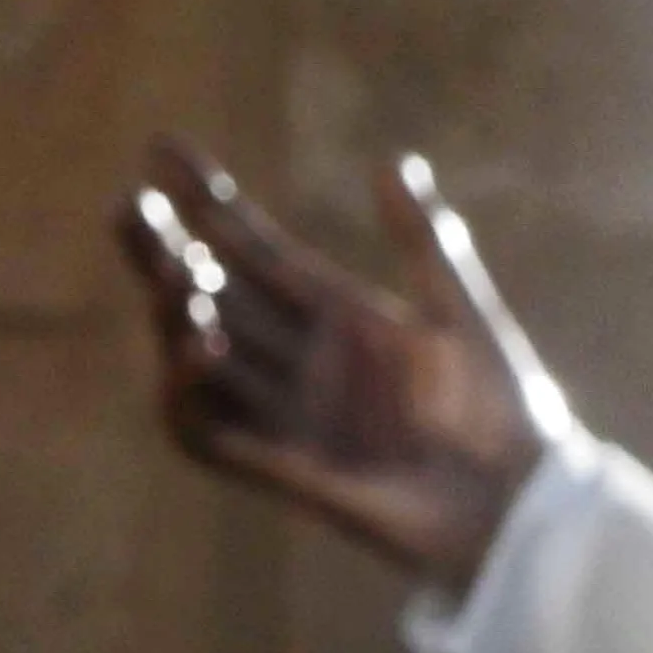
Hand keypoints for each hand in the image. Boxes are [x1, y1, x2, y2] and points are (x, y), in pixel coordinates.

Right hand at [120, 140, 561, 593]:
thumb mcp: (464, 314)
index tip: (160, 147)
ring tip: (175, 275)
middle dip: (162, 251)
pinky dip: (186, 395)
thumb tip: (392, 159)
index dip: (208, 200)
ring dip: (172, 317)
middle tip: (128, 207)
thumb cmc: (507, 413)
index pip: (255, 248)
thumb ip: (426, 241)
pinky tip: (196, 351)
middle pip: (210, 296)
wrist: (523, 505)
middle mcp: (304, 362)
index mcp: (342, 317)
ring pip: (197, 359)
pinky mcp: (286, 470)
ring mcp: (291, 416)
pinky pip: (208, 435)